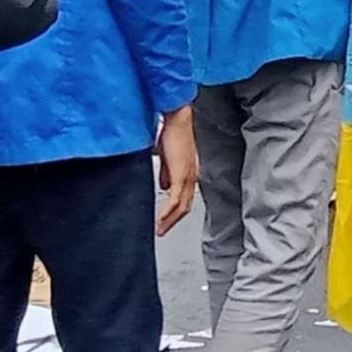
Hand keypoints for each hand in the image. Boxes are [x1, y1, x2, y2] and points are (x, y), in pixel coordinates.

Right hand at [152, 105, 199, 235]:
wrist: (177, 120)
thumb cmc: (172, 133)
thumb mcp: (167, 158)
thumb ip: (167, 173)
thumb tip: (164, 186)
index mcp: (189, 173)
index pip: (185, 199)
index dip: (175, 213)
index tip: (165, 222)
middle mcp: (191, 177)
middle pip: (185, 207)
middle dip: (172, 222)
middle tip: (161, 231)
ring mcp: (188, 176)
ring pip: (182, 206)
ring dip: (170, 220)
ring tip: (160, 229)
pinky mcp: (181, 174)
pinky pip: (175, 198)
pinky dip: (168, 211)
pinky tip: (161, 219)